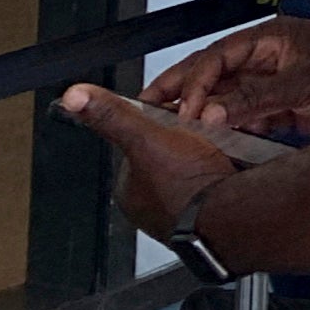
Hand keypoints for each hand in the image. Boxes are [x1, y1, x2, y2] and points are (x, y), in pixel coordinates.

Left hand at [59, 85, 247, 242]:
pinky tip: (234, 157)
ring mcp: (186, 210)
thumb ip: (113, 115)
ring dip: (211, 151)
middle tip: (203, 124)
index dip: (155, 125)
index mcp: (131, 191)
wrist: (232, 211)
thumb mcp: (145, 137)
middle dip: (187, 138)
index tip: (172, 113)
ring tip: (222, 138)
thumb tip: (75, 98)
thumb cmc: (186, 186)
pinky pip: (220, 177)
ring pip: (197, 167)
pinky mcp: (216, 210)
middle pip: (169, 157)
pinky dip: (228, 165)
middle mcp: (155, 205)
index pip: (137, 148)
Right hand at [144, 16, 309, 135]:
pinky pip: (244, 116)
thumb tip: (211, 111)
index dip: (192, 81)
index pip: (217, 56)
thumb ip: (259, 97)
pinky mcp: (282, 107)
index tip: (179, 109)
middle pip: (214, 74)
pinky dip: (225, 128)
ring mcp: (274, 82)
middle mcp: (269, 58)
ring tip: (170, 130)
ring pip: (225, 97)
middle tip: (147, 109)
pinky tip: (208, 142)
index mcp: (272, 38)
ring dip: (199, 112)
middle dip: (180, 91)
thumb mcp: (307, 83)